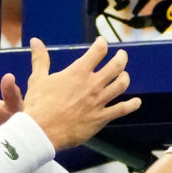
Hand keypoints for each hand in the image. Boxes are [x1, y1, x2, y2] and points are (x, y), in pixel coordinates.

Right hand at [21, 37, 139, 149]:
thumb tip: (35, 40)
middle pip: (116, 65)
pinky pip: (122, 109)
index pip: (98, 51)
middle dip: (121, 57)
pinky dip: (132, 105)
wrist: (42, 131)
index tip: (102, 42)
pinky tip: (137, 102)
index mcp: (78, 72)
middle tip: (122, 55)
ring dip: (125, 77)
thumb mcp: (38, 78)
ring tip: (124, 75)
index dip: (102, 43)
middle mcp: (92, 84)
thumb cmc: (38, 105)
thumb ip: (40, 59)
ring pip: (121, 84)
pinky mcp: (101, 118)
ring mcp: (99, 101)